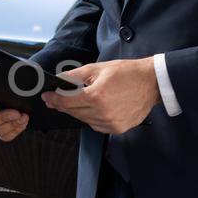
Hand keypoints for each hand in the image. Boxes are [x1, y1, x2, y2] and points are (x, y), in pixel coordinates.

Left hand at [41, 58, 159, 134]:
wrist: (152, 83)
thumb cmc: (127, 73)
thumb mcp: (98, 68)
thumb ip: (75, 76)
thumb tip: (58, 80)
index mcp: (96, 96)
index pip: (66, 101)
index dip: (53, 99)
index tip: (46, 97)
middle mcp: (103, 113)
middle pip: (73, 112)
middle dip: (63, 105)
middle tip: (56, 99)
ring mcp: (110, 123)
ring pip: (84, 120)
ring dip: (78, 111)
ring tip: (80, 100)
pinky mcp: (117, 129)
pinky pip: (96, 126)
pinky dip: (92, 118)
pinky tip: (95, 108)